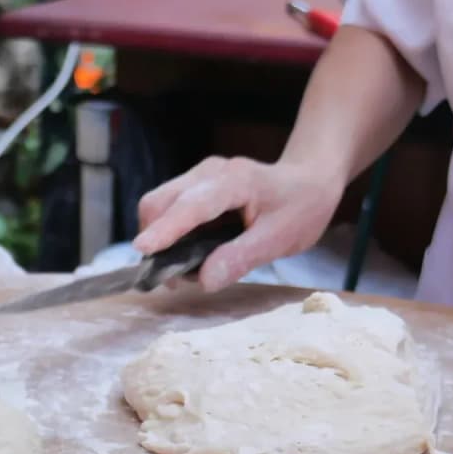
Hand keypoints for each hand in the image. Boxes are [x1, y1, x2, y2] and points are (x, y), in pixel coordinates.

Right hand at [134, 157, 341, 291]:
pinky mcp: (194, 186)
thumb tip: (204, 280)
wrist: (309, 181)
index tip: (143, 250)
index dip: (166, 228)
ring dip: (159, 239)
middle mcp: (209, 173)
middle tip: (171, 279)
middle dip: (154, 239)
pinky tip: (188, 254)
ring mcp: (198, 176)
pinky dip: (168, 234)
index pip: (191, 205)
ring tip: (181, 270)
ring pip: (158, 205)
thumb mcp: (279, 238)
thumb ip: (241, 257)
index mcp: (234, 182)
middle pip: (160, 202)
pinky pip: (168, 209)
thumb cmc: (299, 208)